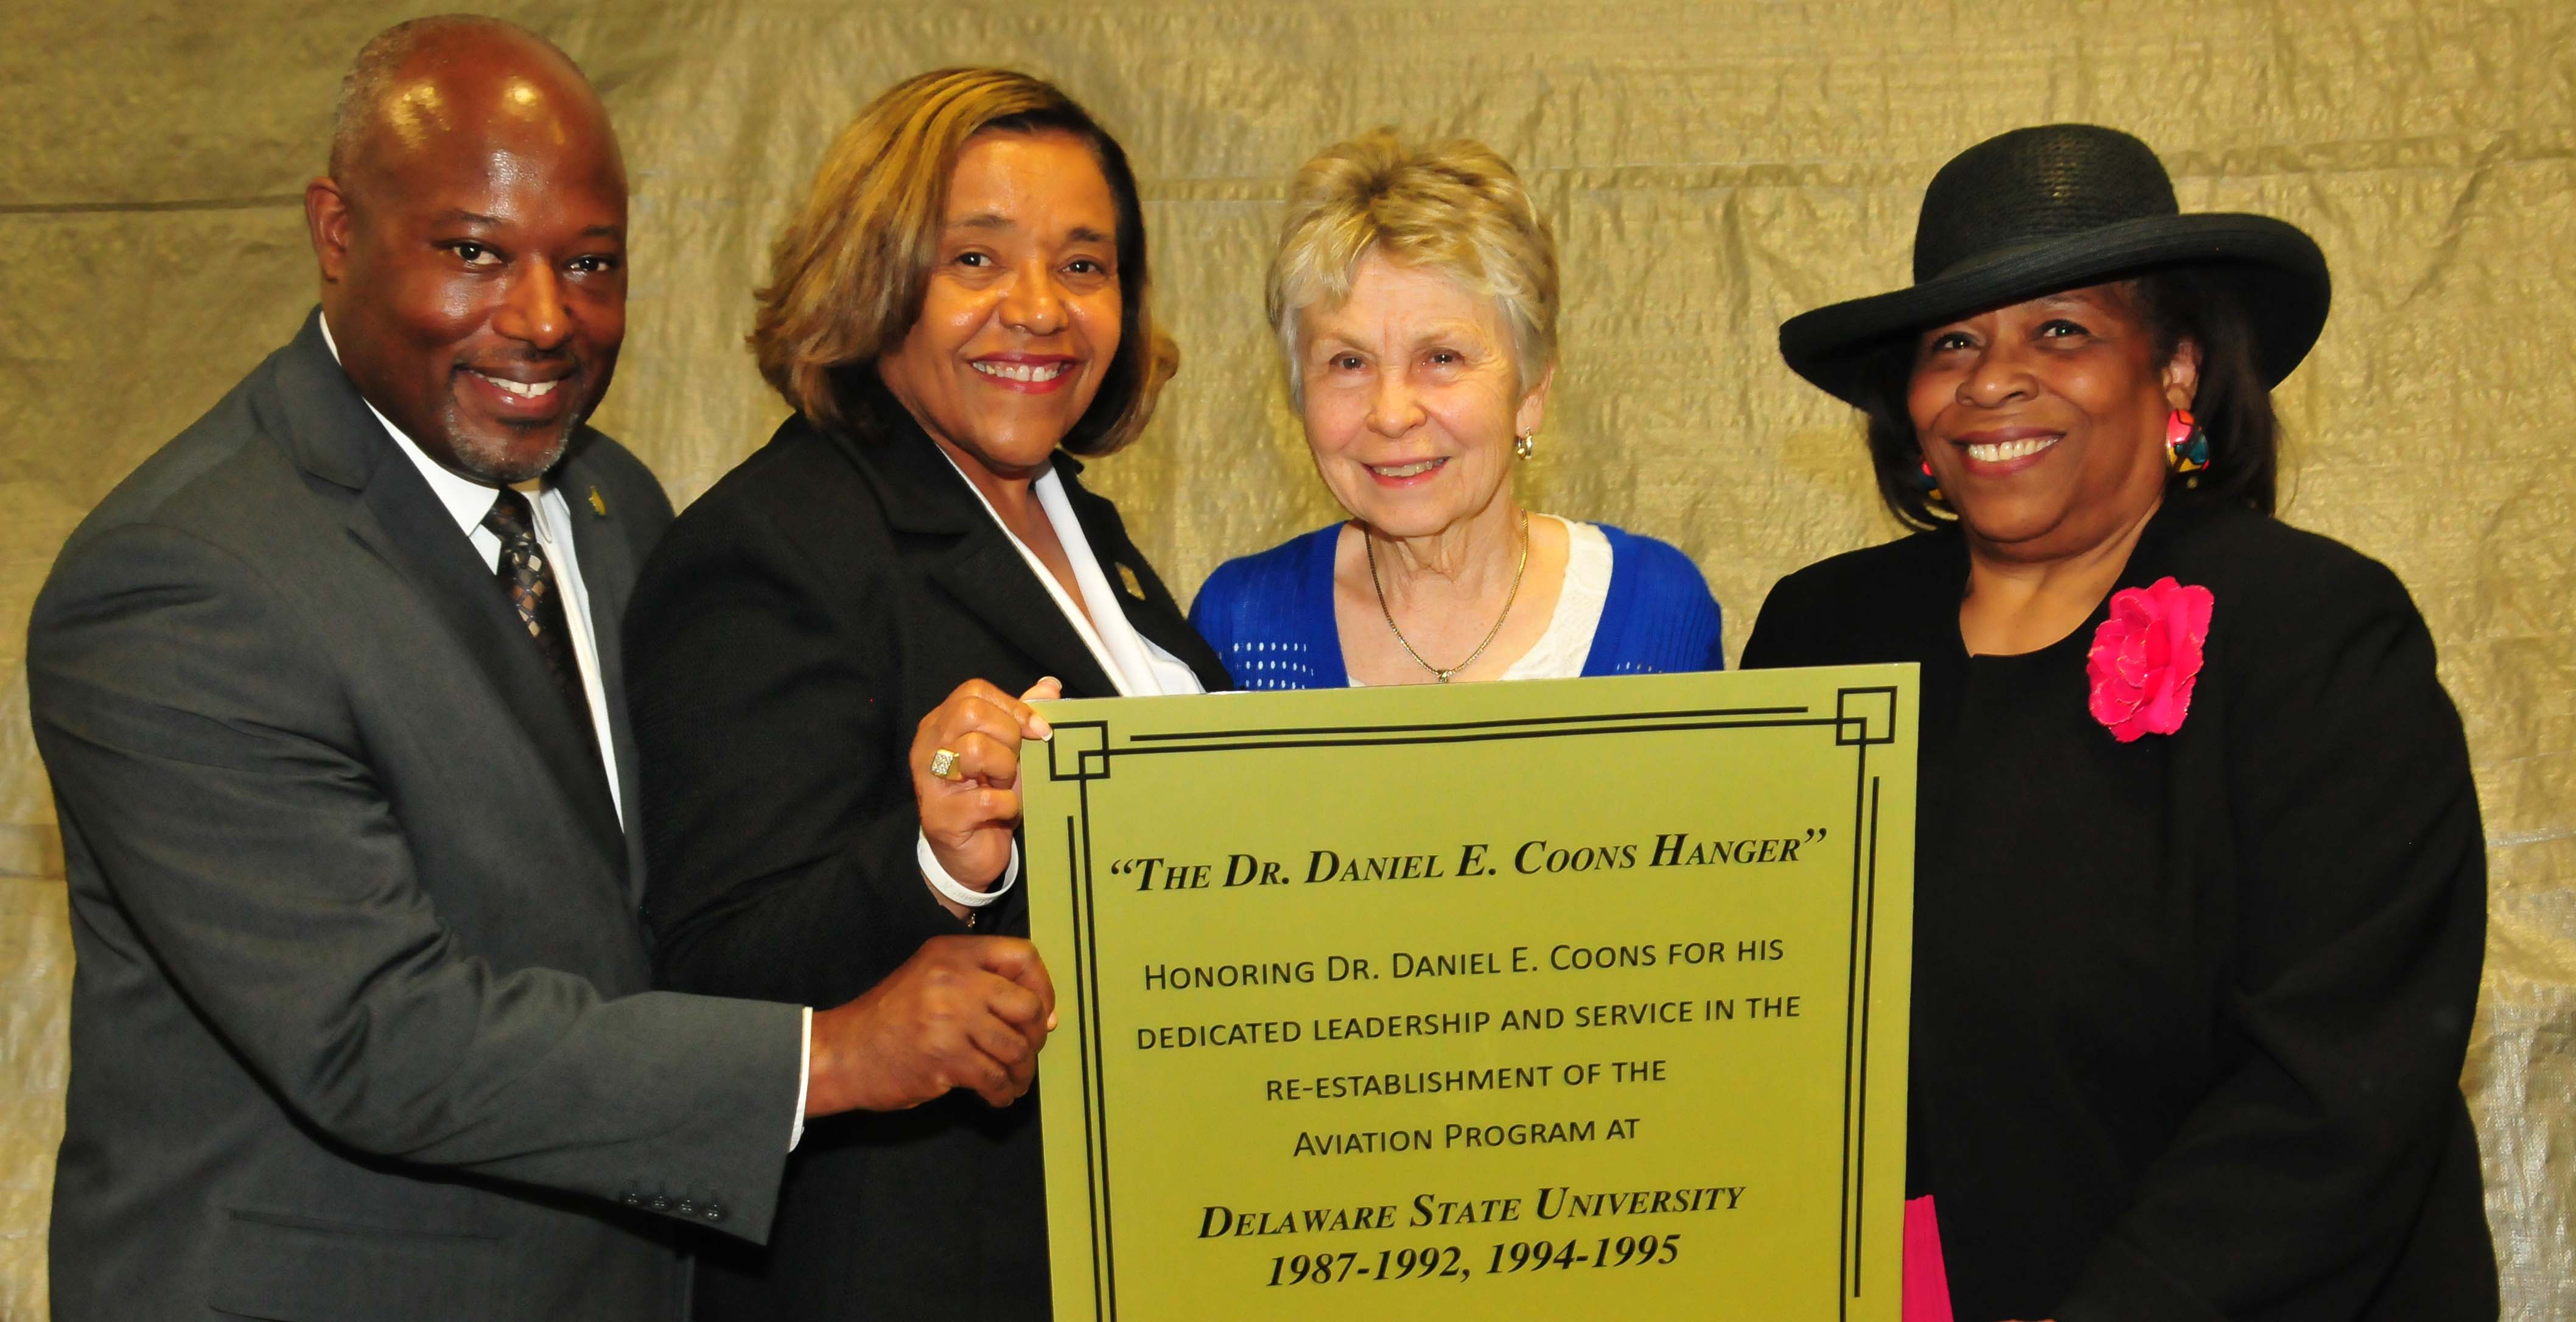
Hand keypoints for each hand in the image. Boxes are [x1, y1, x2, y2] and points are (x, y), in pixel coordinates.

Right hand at [805, 935, 1057, 1112]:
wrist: (842, 1053)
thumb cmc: (889, 1019)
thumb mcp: (931, 978)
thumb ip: (980, 984)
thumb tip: (1043, 1015)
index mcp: (953, 953)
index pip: (1022, 956)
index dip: (1043, 987)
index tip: (1041, 1015)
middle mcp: (955, 979)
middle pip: (1027, 1005)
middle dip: (1035, 1037)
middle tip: (1027, 1053)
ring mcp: (950, 1018)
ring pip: (1015, 1046)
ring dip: (1022, 1071)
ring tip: (1015, 1081)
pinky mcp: (945, 1057)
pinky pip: (994, 1077)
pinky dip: (1003, 1092)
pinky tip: (997, 1096)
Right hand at [912, 677, 1057, 893]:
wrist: (969, 855)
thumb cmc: (988, 797)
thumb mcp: (1009, 753)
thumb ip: (1024, 718)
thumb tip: (1050, 686)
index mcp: (941, 724)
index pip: (974, 693)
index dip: (1014, 707)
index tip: (1040, 731)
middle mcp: (928, 747)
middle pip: (970, 712)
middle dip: (1007, 736)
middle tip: (1012, 763)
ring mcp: (930, 782)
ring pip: (974, 749)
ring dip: (1004, 769)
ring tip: (1003, 785)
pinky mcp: (940, 817)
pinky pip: (986, 799)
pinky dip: (1007, 805)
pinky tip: (1003, 811)